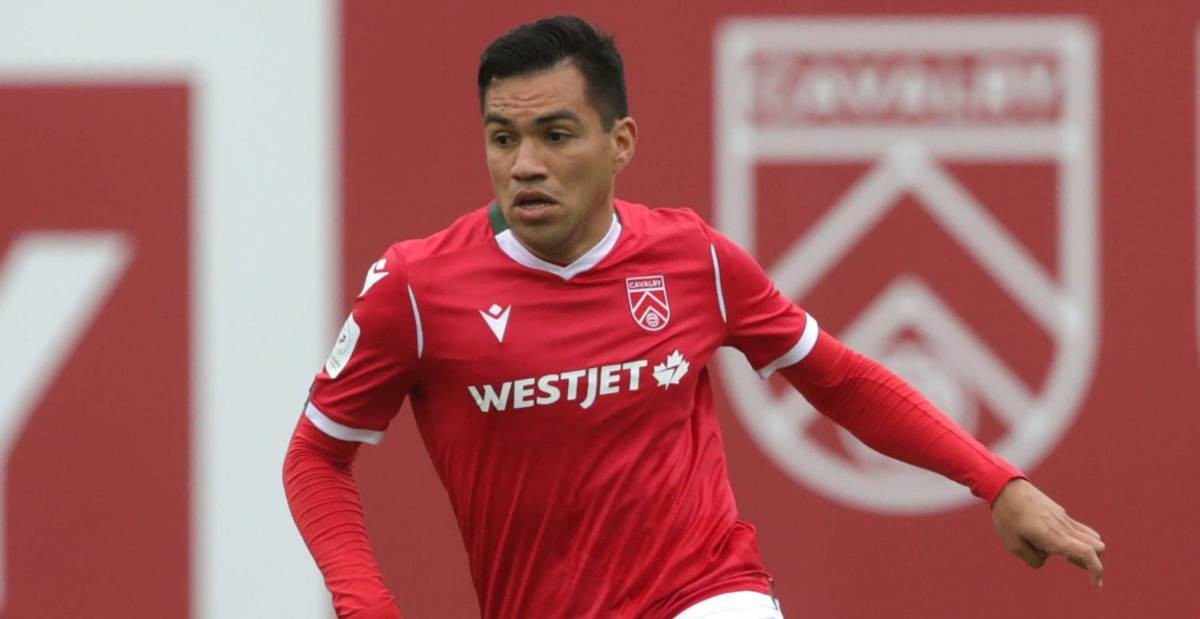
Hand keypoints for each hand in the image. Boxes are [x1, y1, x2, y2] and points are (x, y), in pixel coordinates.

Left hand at [991, 478, 1105, 586]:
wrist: (1006, 487)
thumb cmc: (1007, 516)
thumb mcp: (1013, 545)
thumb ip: (1033, 559)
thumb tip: (1046, 557)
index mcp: (1054, 537)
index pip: (1087, 553)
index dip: (1096, 571)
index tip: (1096, 584)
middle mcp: (1064, 527)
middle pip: (1097, 547)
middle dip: (1093, 561)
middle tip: (1069, 562)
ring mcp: (1064, 518)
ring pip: (1091, 537)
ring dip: (1086, 549)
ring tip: (1062, 552)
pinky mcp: (1060, 512)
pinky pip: (1079, 528)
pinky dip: (1077, 539)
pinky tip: (1054, 539)